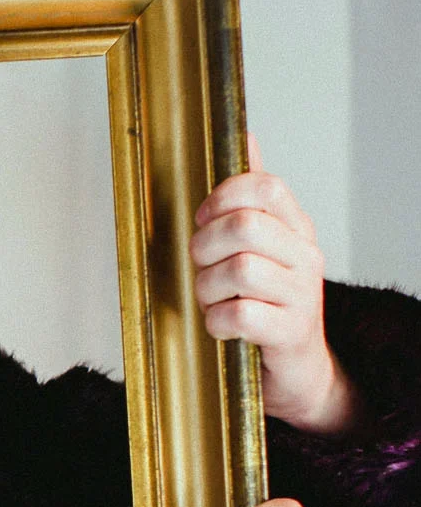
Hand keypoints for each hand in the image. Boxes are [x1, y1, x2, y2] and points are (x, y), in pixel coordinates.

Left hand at [192, 135, 355, 434]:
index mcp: (296, 228)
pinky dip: (216, 322)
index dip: (221, 198)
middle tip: (202, 267)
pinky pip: (238, 315)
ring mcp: (301, 295)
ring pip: (237, 270)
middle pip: (244, 226)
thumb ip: (252, 197)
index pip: (264, 186)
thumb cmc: (266, 304)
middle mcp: (305, 256)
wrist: (297, 371)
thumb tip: (246, 135)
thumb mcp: (263, 246)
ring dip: (207, 289)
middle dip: (204, 247)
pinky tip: (222, 327)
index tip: (203, 220)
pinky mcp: (290, 333)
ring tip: (213, 301)